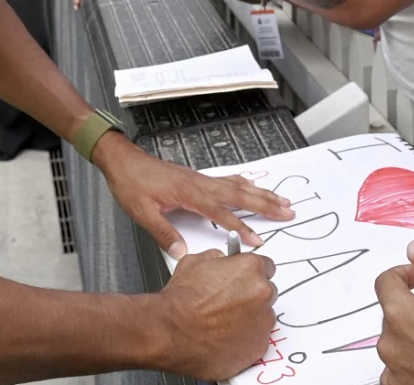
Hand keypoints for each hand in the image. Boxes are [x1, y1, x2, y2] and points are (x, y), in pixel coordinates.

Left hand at [92, 131, 294, 256]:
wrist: (123, 161)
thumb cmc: (131, 184)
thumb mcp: (142, 212)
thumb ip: (164, 233)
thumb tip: (182, 253)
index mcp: (189, 193)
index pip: (222, 214)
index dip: (241, 228)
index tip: (258, 241)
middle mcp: (200, 184)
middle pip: (240, 195)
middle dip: (266, 204)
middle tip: (289, 211)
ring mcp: (200, 179)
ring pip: (237, 186)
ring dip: (261, 193)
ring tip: (282, 200)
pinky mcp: (197, 178)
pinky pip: (227, 180)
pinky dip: (244, 183)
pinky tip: (252, 185)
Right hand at [154, 250, 277, 380]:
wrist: (172, 331)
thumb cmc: (181, 299)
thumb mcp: (195, 262)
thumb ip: (218, 259)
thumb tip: (224, 262)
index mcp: (250, 268)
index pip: (266, 267)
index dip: (251, 274)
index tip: (245, 280)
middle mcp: (262, 293)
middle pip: (267, 292)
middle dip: (252, 296)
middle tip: (229, 302)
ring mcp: (263, 322)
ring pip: (263, 317)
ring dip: (249, 318)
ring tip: (223, 323)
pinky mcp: (259, 347)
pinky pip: (257, 340)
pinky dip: (245, 339)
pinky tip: (225, 337)